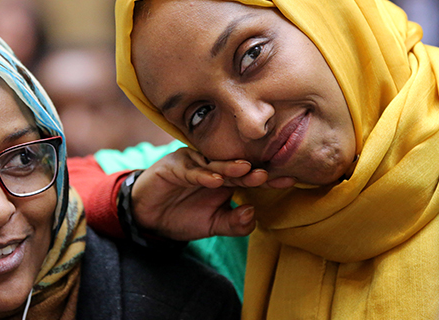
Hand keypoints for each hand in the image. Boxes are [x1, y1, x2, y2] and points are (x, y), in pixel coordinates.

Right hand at [130, 147, 282, 240]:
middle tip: (266, 175)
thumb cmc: (183, 216)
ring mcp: (193, 163)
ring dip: (230, 167)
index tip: (290, 181)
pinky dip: (201, 174)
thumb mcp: (214, 226)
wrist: (148, 217)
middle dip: (252, 171)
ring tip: (246, 171)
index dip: (268, 178)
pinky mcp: (173, 166)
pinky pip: (189, 169)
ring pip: (214, 164)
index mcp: (226, 179)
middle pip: (236, 166)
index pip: (251, 176)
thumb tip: (253, 213)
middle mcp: (212, 166)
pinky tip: (213, 180)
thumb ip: (235, 224)